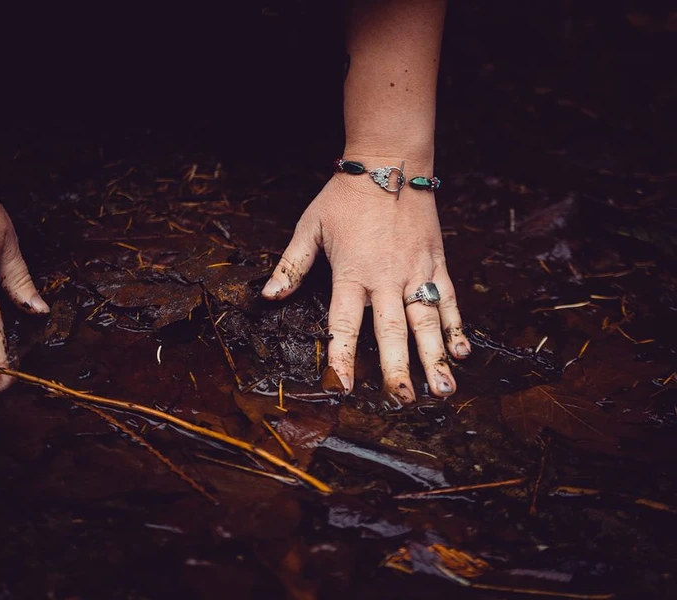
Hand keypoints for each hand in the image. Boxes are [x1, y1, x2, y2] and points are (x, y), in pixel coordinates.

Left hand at [262, 158, 469, 403]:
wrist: (389, 163)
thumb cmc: (345, 196)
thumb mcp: (310, 227)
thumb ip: (291, 266)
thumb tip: (268, 297)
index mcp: (352, 273)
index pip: (345, 324)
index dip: (342, 357)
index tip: (343, 388)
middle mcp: (386, 278)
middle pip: (392, 330)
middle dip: (398, 368)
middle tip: (404, 401)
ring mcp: (416, 272)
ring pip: (427, 321)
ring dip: (435, 357)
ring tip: (444, 390)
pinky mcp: (435, 263)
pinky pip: (448, 300)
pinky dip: (456, 326)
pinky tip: (463, 352)